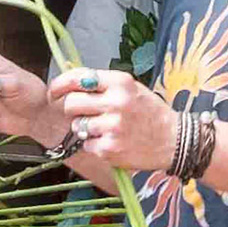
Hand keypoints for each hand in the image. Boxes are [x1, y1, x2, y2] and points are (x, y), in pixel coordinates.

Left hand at [46, 66, 178, 172]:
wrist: (174, 140)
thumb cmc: (150, 113)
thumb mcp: (131, 88)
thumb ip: (103, 84)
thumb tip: (70, 82)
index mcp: (120, 82)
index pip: (78, 78)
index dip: (59, 85)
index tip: (54, 92)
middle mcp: (116, 102)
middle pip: (71, 103)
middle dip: (71, 110)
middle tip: (81, 114)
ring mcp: (112, 127)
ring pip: (77, 126)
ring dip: (85, 129)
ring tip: (105, 129)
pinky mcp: (110, 148)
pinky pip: (87, 145)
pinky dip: (95, 145)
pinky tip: (112, 142)